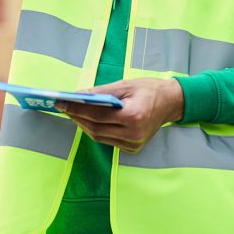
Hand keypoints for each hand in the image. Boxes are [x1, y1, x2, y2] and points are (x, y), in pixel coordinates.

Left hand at [57, 78, 183, 152]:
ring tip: (72, 112)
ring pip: (99, 137)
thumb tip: (78, 95)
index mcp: (133, 116)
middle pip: (96, 128)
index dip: (77, 109)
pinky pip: (107, 140)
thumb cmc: (149, 90)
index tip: (61, 102)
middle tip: (63, 106)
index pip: (97, 115)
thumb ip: (101, 92)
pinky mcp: (132, 148)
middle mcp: (134, 134)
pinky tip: (87, 120)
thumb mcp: (125, 85)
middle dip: (77, 117)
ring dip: (83, 124)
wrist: (171, 102)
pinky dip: (95, 130)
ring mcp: (134, 144)